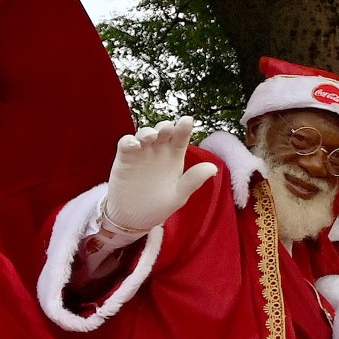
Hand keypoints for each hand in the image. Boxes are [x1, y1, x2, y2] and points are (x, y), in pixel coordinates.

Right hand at [102, 117, 216, 232]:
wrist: (134, 218)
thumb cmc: (159, 206)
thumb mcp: (178, 195)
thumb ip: (193, 180)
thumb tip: (213, 167)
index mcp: (174, 157)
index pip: (181, 138)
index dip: (184, 128)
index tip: (187, 120)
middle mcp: (158, 151)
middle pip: (163, 132)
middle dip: (165, 126)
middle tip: (168, 127)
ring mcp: (141, 153)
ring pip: (144, 134)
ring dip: (147, 132)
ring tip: (151, 136)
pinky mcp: (125, 158)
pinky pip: (126, 144)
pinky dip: (129, 141)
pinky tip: (134, 144)